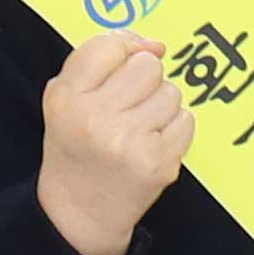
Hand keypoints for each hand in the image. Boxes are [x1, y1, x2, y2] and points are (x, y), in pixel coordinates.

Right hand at [35, 36, 194, 254]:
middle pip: (147, 65)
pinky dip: (174, 129)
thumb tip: (156, 45)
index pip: (108, 46)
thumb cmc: (78, 144)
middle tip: (127, 106)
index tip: (121, 68)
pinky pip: (186, 119)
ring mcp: (129, 142)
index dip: (124, 50)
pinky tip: (151, 144)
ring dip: (160, 106)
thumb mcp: (67, 96)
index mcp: (66, 97)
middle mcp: (95, 118)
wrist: (80, 209)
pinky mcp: (159, 162)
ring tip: (138, 128)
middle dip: (144, 80)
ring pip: (171, 92)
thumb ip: (101, 58)